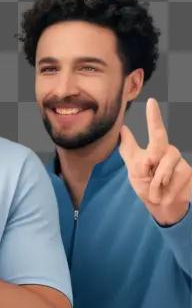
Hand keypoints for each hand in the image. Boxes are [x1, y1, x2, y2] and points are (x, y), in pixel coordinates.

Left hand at [119, 98, 191, 226]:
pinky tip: (164, 192)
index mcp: (157, 149)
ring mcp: (181, 162)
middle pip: (160, 146)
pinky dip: (164, 187)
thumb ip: (129, 148)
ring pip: (166, 163)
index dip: (154, 116)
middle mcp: (170, 152)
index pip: (156, 130)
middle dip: (151, 157)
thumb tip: (122, 129)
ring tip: (154, 188)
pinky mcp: (188, 173)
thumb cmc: (145, 185)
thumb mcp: (133, 167)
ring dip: (155, 179)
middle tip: (147, 167)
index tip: (151, 101)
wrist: (160, 206)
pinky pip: (175, 176)